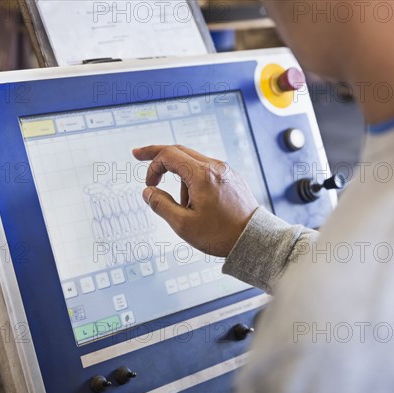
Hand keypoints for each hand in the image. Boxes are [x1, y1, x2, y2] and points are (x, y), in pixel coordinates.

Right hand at [132, 145, 258, 256]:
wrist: (254, 239)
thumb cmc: (222, 234)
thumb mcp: (183, 225)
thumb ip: (161, 205)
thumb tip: (148, 192)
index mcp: (202, 175)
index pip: (168, 155)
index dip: (152, 164)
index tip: (147, 182)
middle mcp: (215, 167)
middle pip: (179, 150)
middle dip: (158, 154)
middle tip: (139, 155)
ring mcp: (225, 171)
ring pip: (192, 163)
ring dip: (180, 179)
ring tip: (186, 209)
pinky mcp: (231, 178)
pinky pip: (206, 171)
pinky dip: (194, 181)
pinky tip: (197, 203)